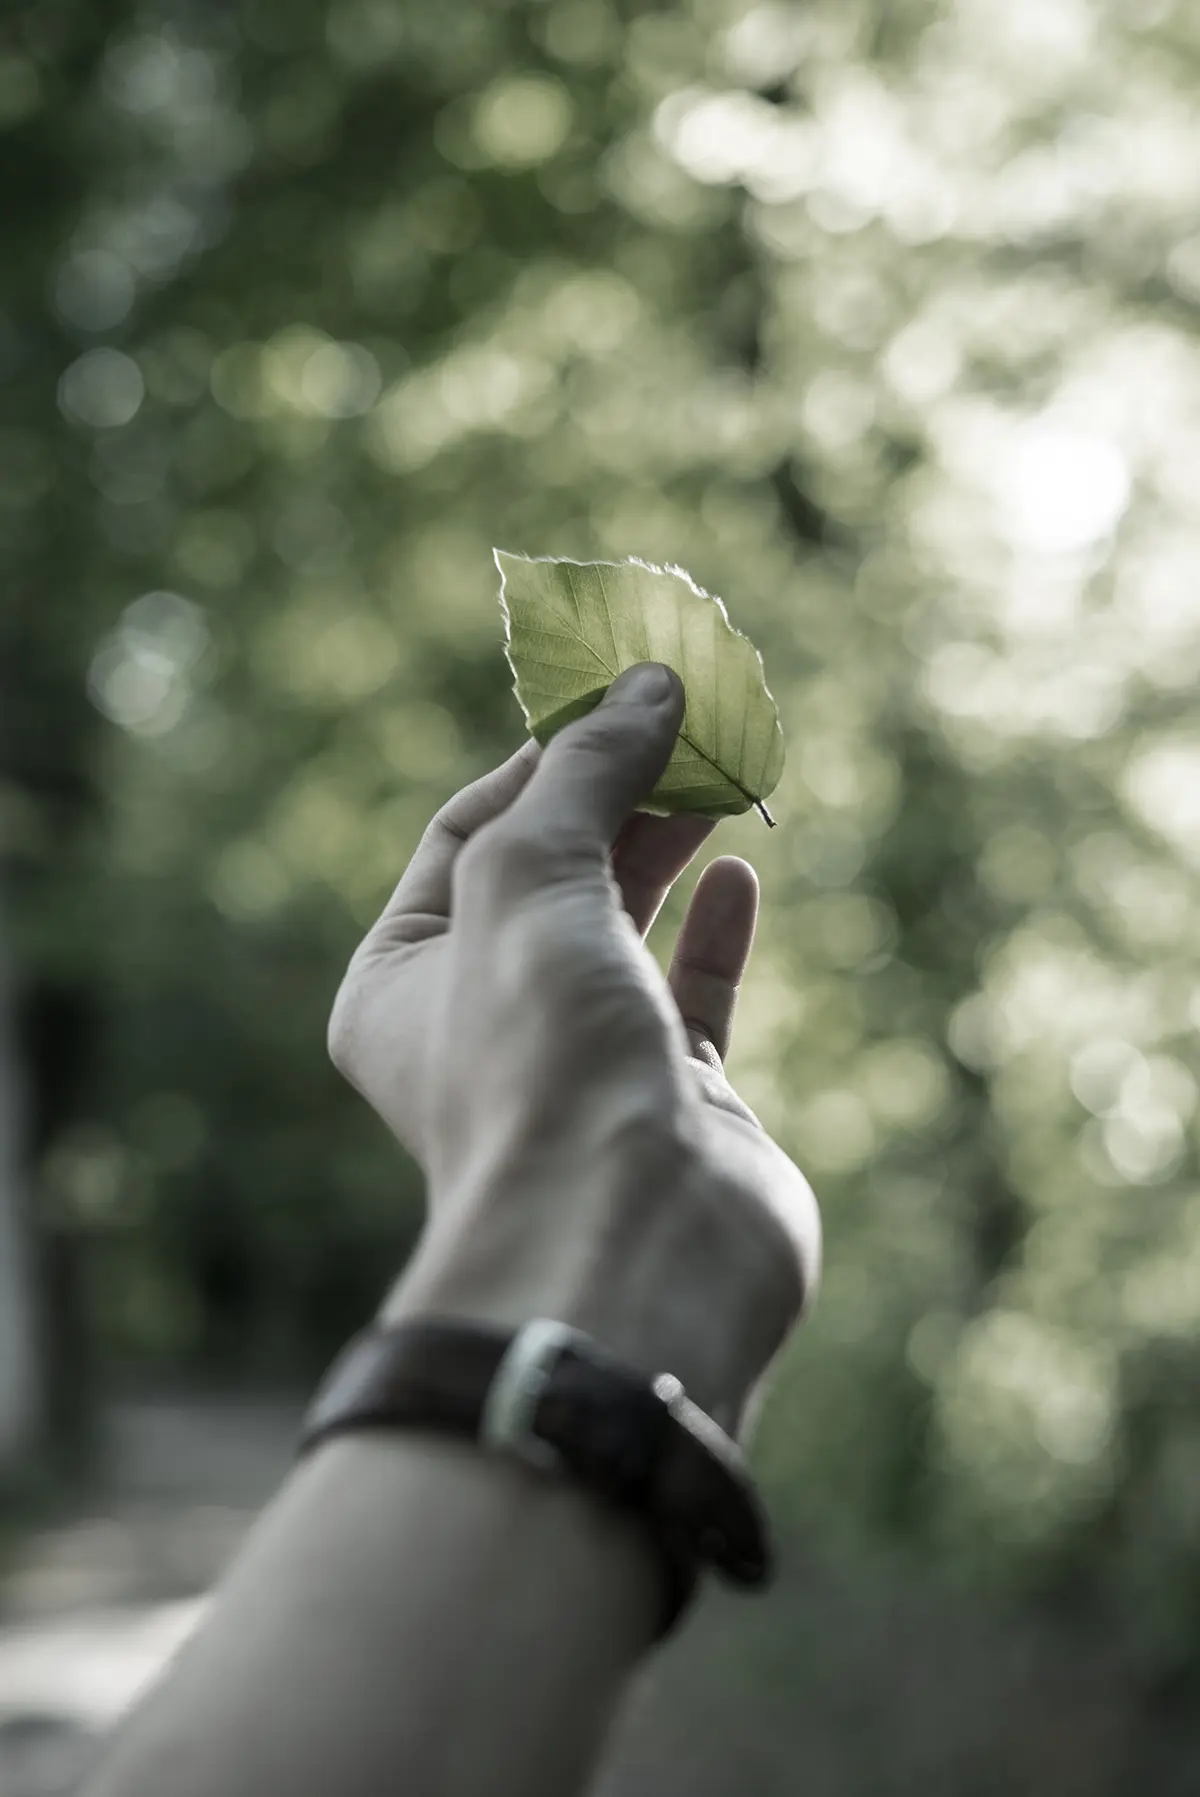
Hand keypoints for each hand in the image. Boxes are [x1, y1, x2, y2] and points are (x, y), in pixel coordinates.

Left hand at [328, 665, 819, 1433]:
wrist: (633, 1239)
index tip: (617, 694)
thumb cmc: (539, 1056)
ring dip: (667, 846)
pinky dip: (714, 929)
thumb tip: (650, 684)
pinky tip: (741, 872)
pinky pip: (692, 992)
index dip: (541, 756)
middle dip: (615, 791)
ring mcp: (581, 1061)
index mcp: (400, 981)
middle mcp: (482, 1023)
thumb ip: (585, 771)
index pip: (465, 831)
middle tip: (686, 721)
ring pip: (625, 925)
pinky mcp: (673, 1097)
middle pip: (552, 871)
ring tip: (720, 771)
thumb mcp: (530, 876)